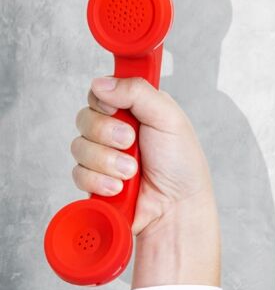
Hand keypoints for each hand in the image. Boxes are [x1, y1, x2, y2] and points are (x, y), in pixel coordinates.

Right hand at [72, 77, 218, 288]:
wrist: (177, 207)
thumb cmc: (181, 164)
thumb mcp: (169, 118)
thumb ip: (137, 93)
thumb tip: (101, 83)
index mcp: (135, 110)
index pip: (100, 92)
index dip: (104, 101)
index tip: (117, 110)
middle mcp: (116, 130)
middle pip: (84, 117)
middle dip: (107, 133)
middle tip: (130, 143)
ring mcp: (104, 156)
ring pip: (79, 146)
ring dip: (108, 161)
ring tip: (132, 171)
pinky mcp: (95, 180)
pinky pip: (78, 173)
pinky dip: (99, 181)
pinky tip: (119, 187)